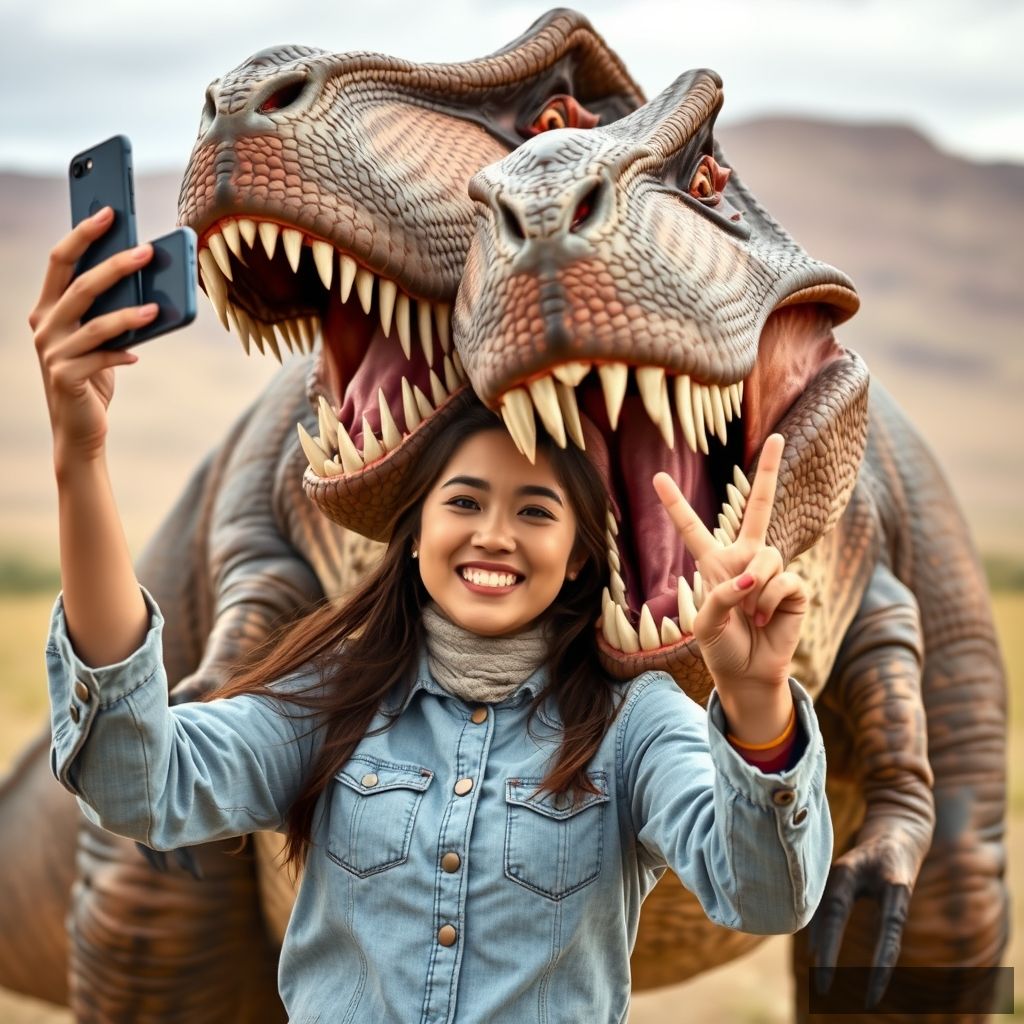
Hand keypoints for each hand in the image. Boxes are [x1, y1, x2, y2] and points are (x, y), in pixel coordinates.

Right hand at [29, 207, 156, 464]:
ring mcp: (51, 351)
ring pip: (94, 322)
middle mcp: (43, 325)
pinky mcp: (65, 376)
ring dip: (128, 313)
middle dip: (115, 264)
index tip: (109, 211)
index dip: (83, 234)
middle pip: (80, 284)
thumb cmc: (94, 375)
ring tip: (156, 308)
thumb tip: (147, 279)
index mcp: (47, 307)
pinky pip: (101, 357)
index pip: (60, 260)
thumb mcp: (99, 339)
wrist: (80, 428)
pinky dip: (122, 353)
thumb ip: (109, 311)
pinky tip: (138, 354)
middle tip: (148, 251)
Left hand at [652, 433, 807, 708]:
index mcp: (713, 563)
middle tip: (779, 437)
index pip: (692, 528)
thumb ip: (720, 597)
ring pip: (767, 557)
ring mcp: (771, 570)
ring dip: (755, 590)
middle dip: (769, 472)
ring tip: (750, 616)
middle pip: (758, 508)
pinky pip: (783, 579)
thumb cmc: (721, 648)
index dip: (675, 504)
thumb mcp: (705, 625)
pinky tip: (765, 618)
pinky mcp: (794, 587)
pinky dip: (770, 601)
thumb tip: (752, 579)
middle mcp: (745, 560)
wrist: (748, 673)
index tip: (657, 477)